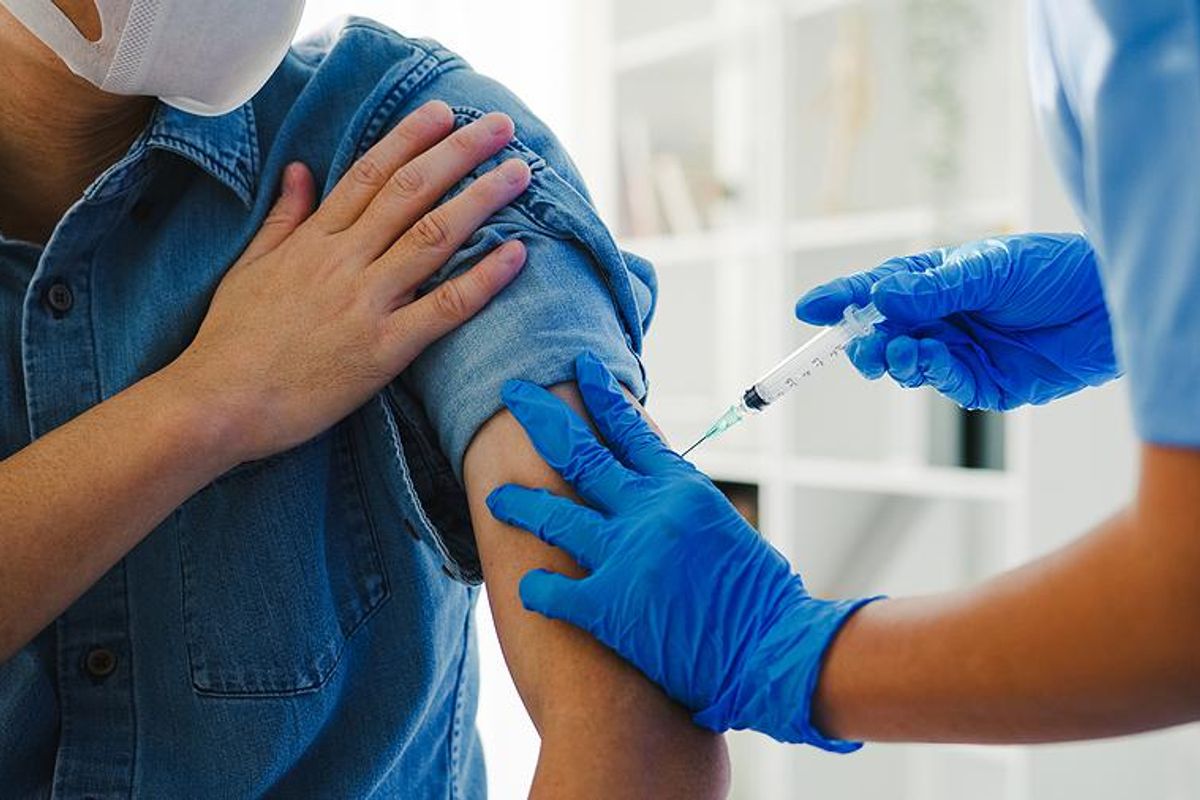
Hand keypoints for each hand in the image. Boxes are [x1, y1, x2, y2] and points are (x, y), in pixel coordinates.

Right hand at [167, 101, 530, 463]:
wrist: (216, 404)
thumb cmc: (230, 341)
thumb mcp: (250, 267)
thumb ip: (283, 218)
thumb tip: (300, 168)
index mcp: (312, 241)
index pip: (369, 173)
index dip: (410, 138)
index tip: (444, 112)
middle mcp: (343, 261)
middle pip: (411, 191)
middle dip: (459, 152)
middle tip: (501, 125)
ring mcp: (365, 303)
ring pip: (433, 236)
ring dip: (481, 199)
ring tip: (522, 172)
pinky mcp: (384, 350)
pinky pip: (444, 307)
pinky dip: (483, 279)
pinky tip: (518, 253)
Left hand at [486, 353, 882, 748]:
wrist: (772, 650)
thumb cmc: (760, 598)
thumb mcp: (724, 529)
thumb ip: (682, 507)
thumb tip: (655, 493)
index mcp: (681, 488)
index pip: (631, 429)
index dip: (601, 397)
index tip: (580, 370)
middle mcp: (648, 511)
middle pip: (579, 453)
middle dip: (540, 418)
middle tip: (513, 394)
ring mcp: (624, 555)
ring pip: (553, 515)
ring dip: (520, 503)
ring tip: (497, 497)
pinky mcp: (609, 605)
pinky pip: (552, 589)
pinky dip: (537, 587)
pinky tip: (527, 587)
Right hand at [794, 233, 1119, 410]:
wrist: (1111, 307)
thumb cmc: (1053, 271)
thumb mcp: (988, 269)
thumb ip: (932, 289)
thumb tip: (880, 296)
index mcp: (934, 280)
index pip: (875, 291)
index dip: (840, 300)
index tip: (808, 310)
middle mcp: (939, 317)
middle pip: (881, 334)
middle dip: (862, 341)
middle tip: (858, 346)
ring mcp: (957, 351)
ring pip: (904, 364)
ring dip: (894, 359)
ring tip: (899, 350)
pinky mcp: (980, 384)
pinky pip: (942, 382)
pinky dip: (931, 372)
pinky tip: (934, 357)